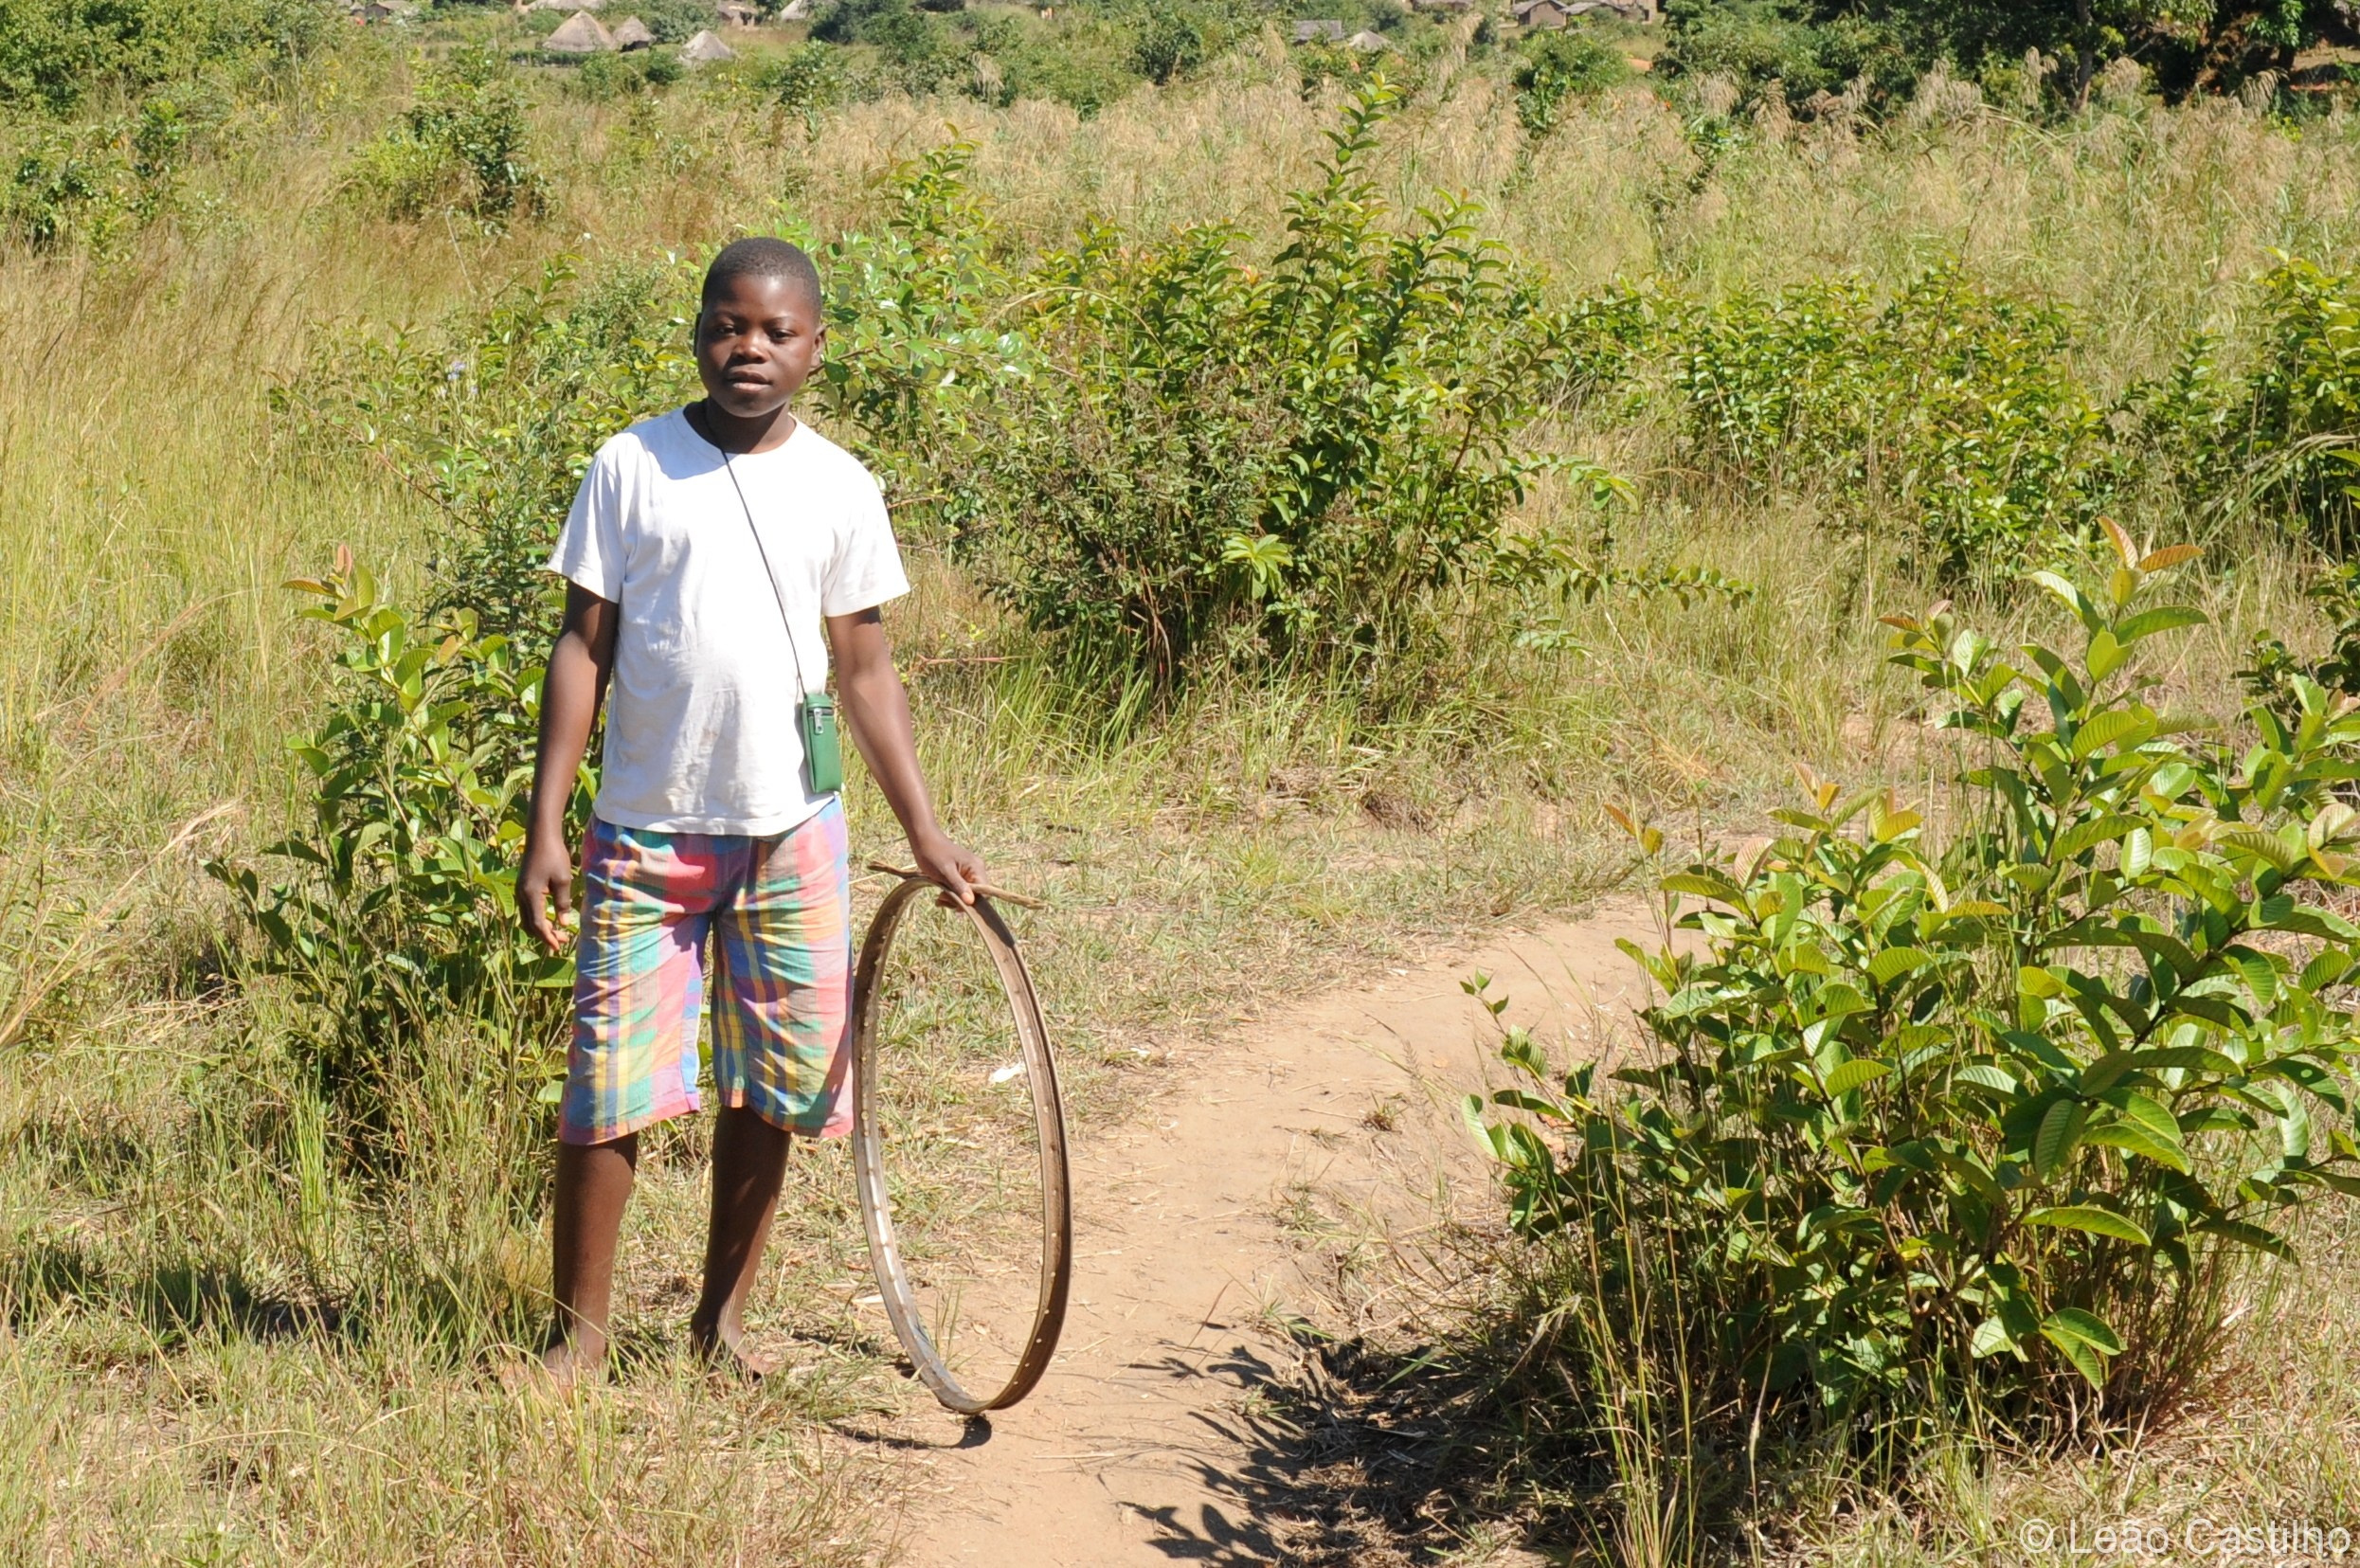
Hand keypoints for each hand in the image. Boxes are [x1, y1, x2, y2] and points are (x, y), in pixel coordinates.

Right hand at [517, 831, 577, 950]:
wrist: (541, 836)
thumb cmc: (554, 856)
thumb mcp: (562, 880)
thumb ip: (562, 903)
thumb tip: (563, 923)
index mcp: (530, 895)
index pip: (538, 925)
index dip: (548, 937)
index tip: (559, 947)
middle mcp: (521, 895)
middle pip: (530, 925)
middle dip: (545, 935)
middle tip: (563, 940)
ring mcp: (520, 891)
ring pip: (527, 918)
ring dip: (542, 927)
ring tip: (559, 931)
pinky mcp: (523, 887)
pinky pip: (528, 909)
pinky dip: (538, 917)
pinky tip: (551, 917)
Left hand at [911, 829, 986, 906]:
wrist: (923, 839)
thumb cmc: (933, 853)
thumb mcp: (945, 872)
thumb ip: (959, 886)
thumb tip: (970, 902)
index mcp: (976, 867)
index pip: (984, 892)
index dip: (972, 902)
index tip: (955, 906)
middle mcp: (976, 870)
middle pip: (975, 895)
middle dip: (959, 901)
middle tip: (942, 899)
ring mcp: (968, 872)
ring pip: (967, 894)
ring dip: (953, 900)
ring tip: (939, 898)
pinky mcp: (960, 874)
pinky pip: (960, 889)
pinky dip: (951, 895)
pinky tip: (940, 897)